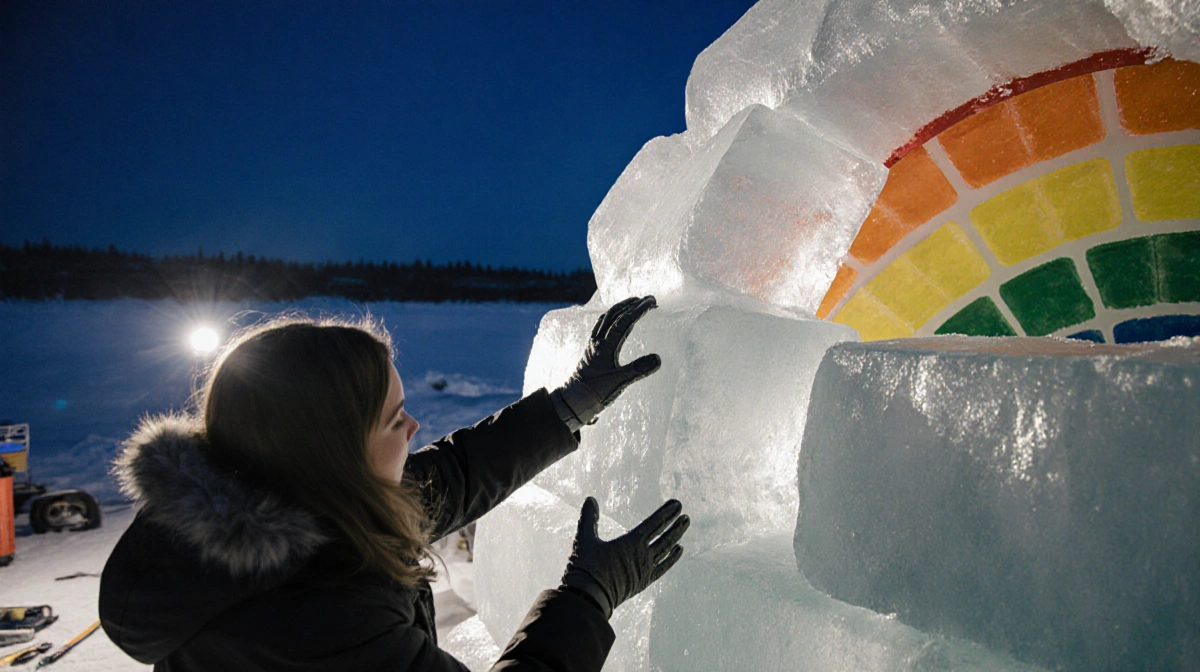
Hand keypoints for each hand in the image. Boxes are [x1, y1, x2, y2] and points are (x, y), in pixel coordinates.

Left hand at [551, 296, 660, 431]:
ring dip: (621, 308)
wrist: (572, 401)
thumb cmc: (594, 393)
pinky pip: (602, 326)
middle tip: (648, 299)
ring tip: (634, 303)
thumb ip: (638, 370)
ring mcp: (593, 345)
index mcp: (604, 346)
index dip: (638, 310)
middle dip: (631, 304)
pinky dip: (613, 318)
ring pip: (606, 318)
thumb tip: (658, 358)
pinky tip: (618, 322)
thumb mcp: (619, 383)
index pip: (624, 322)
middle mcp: (597, 342)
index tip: (652, 302)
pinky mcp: (591, 350)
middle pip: (614, 315)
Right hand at [560, 497, 688, 618]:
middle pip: (664, 536)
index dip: (666, 513)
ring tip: (685, 525)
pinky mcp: (644, 582)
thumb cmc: (586, 568)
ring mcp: (645, 569)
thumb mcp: (584, 539)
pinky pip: (663, 567)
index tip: (677, 504)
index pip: (654, 524)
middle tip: (685, 515)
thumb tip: (590, 499)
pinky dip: (672, 558)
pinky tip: (679, 550)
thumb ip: (589, 518)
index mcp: (631, 542)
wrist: (589, 598)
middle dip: (675, 523)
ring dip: (676, 536)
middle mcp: (642, 555)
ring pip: (666, 550)